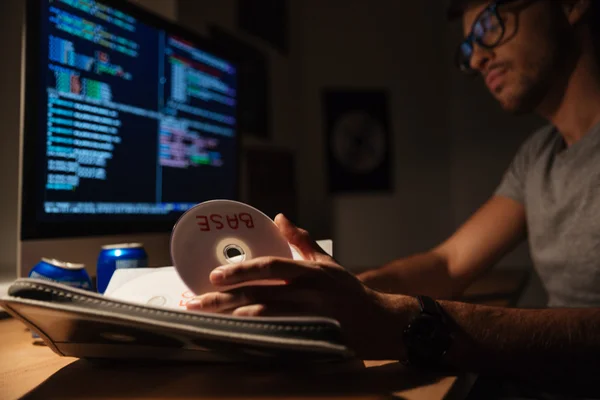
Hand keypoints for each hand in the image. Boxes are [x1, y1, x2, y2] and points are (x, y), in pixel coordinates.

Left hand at [186, 214, 412, 358]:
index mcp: (309, 272)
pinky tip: (234, 335)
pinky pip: (276, 337)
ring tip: (207, 318)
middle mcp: (307, 293)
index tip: (214, 275)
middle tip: (196, 300)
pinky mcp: (310, 337)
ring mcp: (309, 317)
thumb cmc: (348, 291)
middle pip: (258, 294)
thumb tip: (280, 217)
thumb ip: (302, 240)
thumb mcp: (326, 262)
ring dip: (232, 317)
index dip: (241, 270)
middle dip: (223, 298)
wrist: (377, 321)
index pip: (270, 267)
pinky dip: (253, 336)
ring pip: (263, 317)